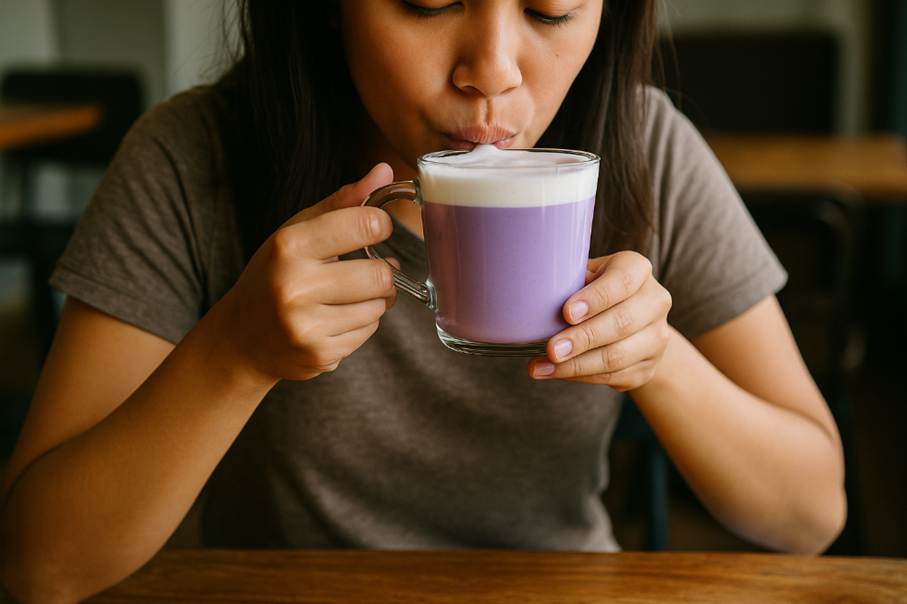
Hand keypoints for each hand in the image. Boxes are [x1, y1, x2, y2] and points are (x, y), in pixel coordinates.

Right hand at [210, 163, 397, 384]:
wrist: (240, 338)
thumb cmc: (274, 274)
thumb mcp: (297, 231)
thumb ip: (342, 202)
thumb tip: (385, 171)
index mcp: (289, 246)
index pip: (363, 224)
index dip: (380, 225)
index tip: (377, 228)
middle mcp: (295, 286)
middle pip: (379, 275)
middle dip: (382, 272)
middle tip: (370, 270)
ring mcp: (306, 325)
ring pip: (378, 307)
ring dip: (374, 300)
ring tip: (349, 296)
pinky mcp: (319, 354)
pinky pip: (368, 332)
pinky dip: (362, 324)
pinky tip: (337, 318)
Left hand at [528, 251, 672, 390]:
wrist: (629, 321)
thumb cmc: (593, 290)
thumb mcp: (584, 275)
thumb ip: (569, 281)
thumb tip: (533, 296)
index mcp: (638, 269)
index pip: (622, 281)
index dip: (595, 298)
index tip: (566, 313)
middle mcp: (655, 301)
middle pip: (622, 323)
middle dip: (582, 338)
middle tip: (551, 349)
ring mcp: (656, 337)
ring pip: (617, 356)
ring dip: (577, 365)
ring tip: (542, 367)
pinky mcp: (648, 367)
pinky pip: (613, 376)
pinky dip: (580, 376)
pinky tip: (555, 373)